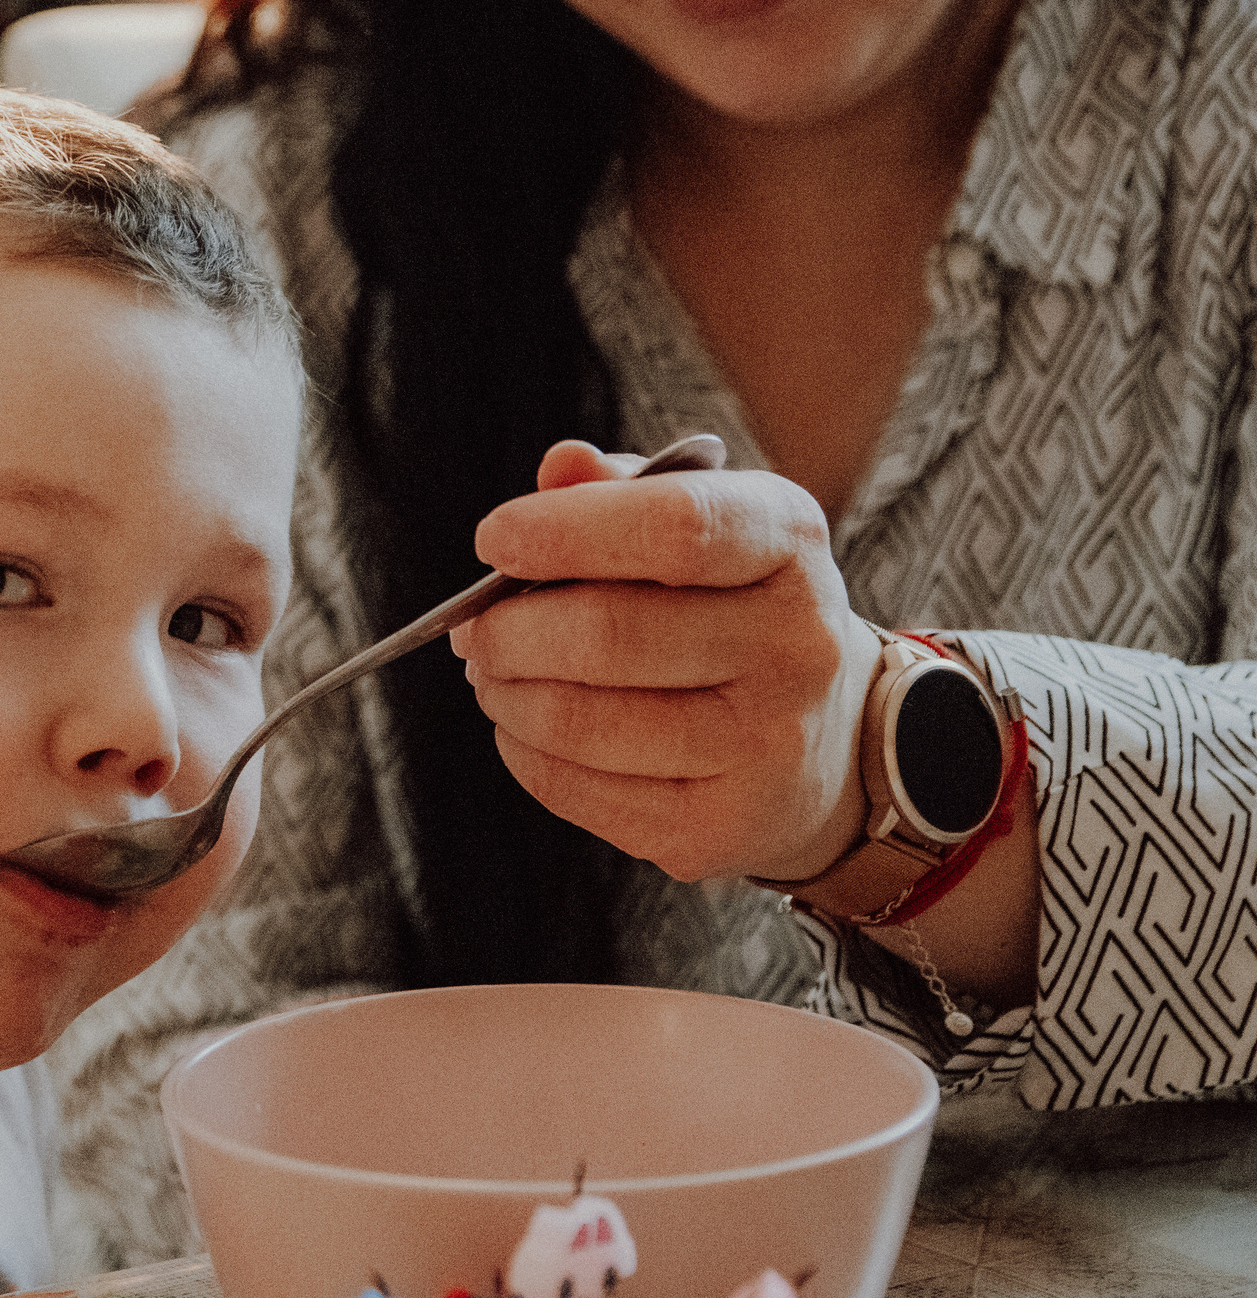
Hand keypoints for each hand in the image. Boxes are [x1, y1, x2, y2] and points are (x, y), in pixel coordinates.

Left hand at [449, 440, 881, 882]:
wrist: (824, 739)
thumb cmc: (727, 607)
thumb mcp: (700, 525)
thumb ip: (622, 490)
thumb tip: (560, 467)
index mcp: (788, 542)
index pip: (675, 527)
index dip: (565, 531)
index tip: (493, 539)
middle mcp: (796, 645)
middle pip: (606, 634)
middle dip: (506, 629)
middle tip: (472, 626)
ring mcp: (766, 746)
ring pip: (578, 721)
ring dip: (503, 693)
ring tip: (492, 672)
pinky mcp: (719, 829)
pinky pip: (575, 789)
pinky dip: (522, 752)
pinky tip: (527, 726)